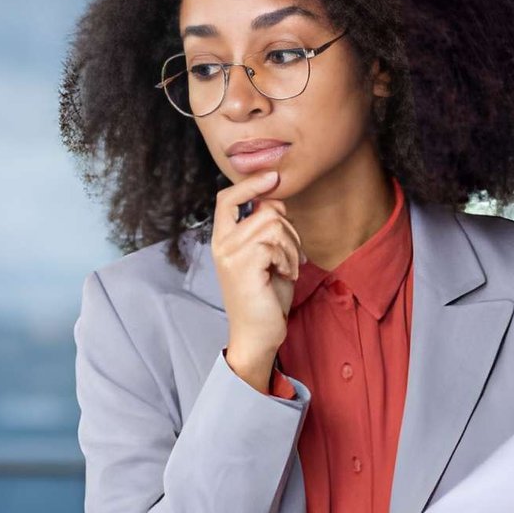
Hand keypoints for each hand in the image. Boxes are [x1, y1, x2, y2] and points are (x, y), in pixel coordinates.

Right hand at [212, 170, 303, 391]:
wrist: (258, 335)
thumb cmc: (265, 297)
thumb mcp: (266, 256)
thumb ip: (266, 229)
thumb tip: (275, 199)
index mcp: (224, 239)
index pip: (227, 198)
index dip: (250, 183)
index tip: (273, 177)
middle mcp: (222, 244)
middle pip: (264, 209)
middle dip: (288, 228)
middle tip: (291, 254)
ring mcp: (230, 255)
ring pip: (273, 224)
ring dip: (291, 246)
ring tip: (288, 267)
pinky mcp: (243, 266)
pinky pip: (274, 243)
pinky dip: (288, 259)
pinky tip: (285, 275)